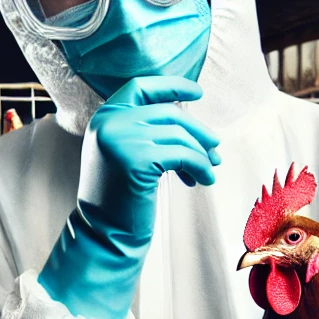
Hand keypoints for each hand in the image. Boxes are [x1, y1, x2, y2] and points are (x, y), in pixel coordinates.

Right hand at [39, 76, 219, 318]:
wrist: (103, 232)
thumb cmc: (119, 197)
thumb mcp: (125, 153)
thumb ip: (144, 131)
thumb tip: (194, 126)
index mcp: (104, 116)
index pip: (141, 86)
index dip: (172, 85)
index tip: (198, 92)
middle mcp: (109, 122)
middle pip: (168, 112)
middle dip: (197, 131)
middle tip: (215, 151)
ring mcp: (121, 138)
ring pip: (179, 135)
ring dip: (200, 154)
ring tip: (209, 171)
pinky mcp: (137, 159)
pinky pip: (183, 154)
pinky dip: (199, 166)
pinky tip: (202, 180)